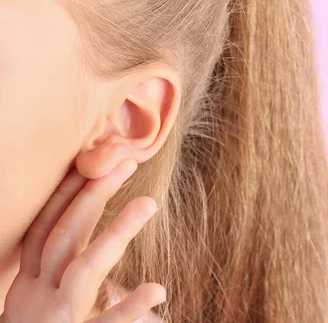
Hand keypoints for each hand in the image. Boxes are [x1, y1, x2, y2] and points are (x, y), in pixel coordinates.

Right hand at [0, 160, 165, 322]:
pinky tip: (157, 290)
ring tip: (149, 203)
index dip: (65, 194)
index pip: (45, 230)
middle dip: (91, 196)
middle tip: (125, 162)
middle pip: (62, 237)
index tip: (90, 161)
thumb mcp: (46, 309)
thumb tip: (114, 270)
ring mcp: (54, 321)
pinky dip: (128, 310)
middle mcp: (36, 299)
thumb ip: (70, 283)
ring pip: (82, 272)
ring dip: (115, 235)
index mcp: (29, 288)